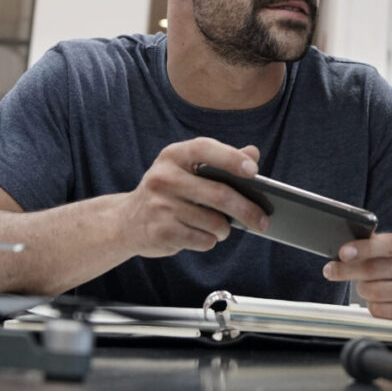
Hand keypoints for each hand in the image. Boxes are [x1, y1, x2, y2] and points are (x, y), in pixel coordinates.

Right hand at [119, 139, 268, 257]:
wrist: (127, 221)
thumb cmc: (170, 192)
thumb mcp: (188, 170)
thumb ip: (221, 161)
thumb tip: (253, 153)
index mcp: (174, 155)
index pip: (205, 150)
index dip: (231, 158)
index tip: (254, 171)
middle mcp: (164, 177)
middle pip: (218, 194)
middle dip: (247, 210)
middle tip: (264, 221)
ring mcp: (160, 205)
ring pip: (214, 221)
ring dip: (225, 229)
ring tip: (222, 227)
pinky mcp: (160, 231)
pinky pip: (202, 240)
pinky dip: (209, 241)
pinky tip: (201, 235)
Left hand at [321, 229, 391, 328]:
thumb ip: (375, 243)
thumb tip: (346, 249)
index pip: (387, 244)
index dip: (363, 249)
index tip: (343, 253)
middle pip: (375, 269)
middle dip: (347, 270)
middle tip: (332, 270)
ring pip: (373, 291)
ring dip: (362, 289)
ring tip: (365, 285)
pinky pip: (379, 310)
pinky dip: (371, 305)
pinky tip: (377, 300)